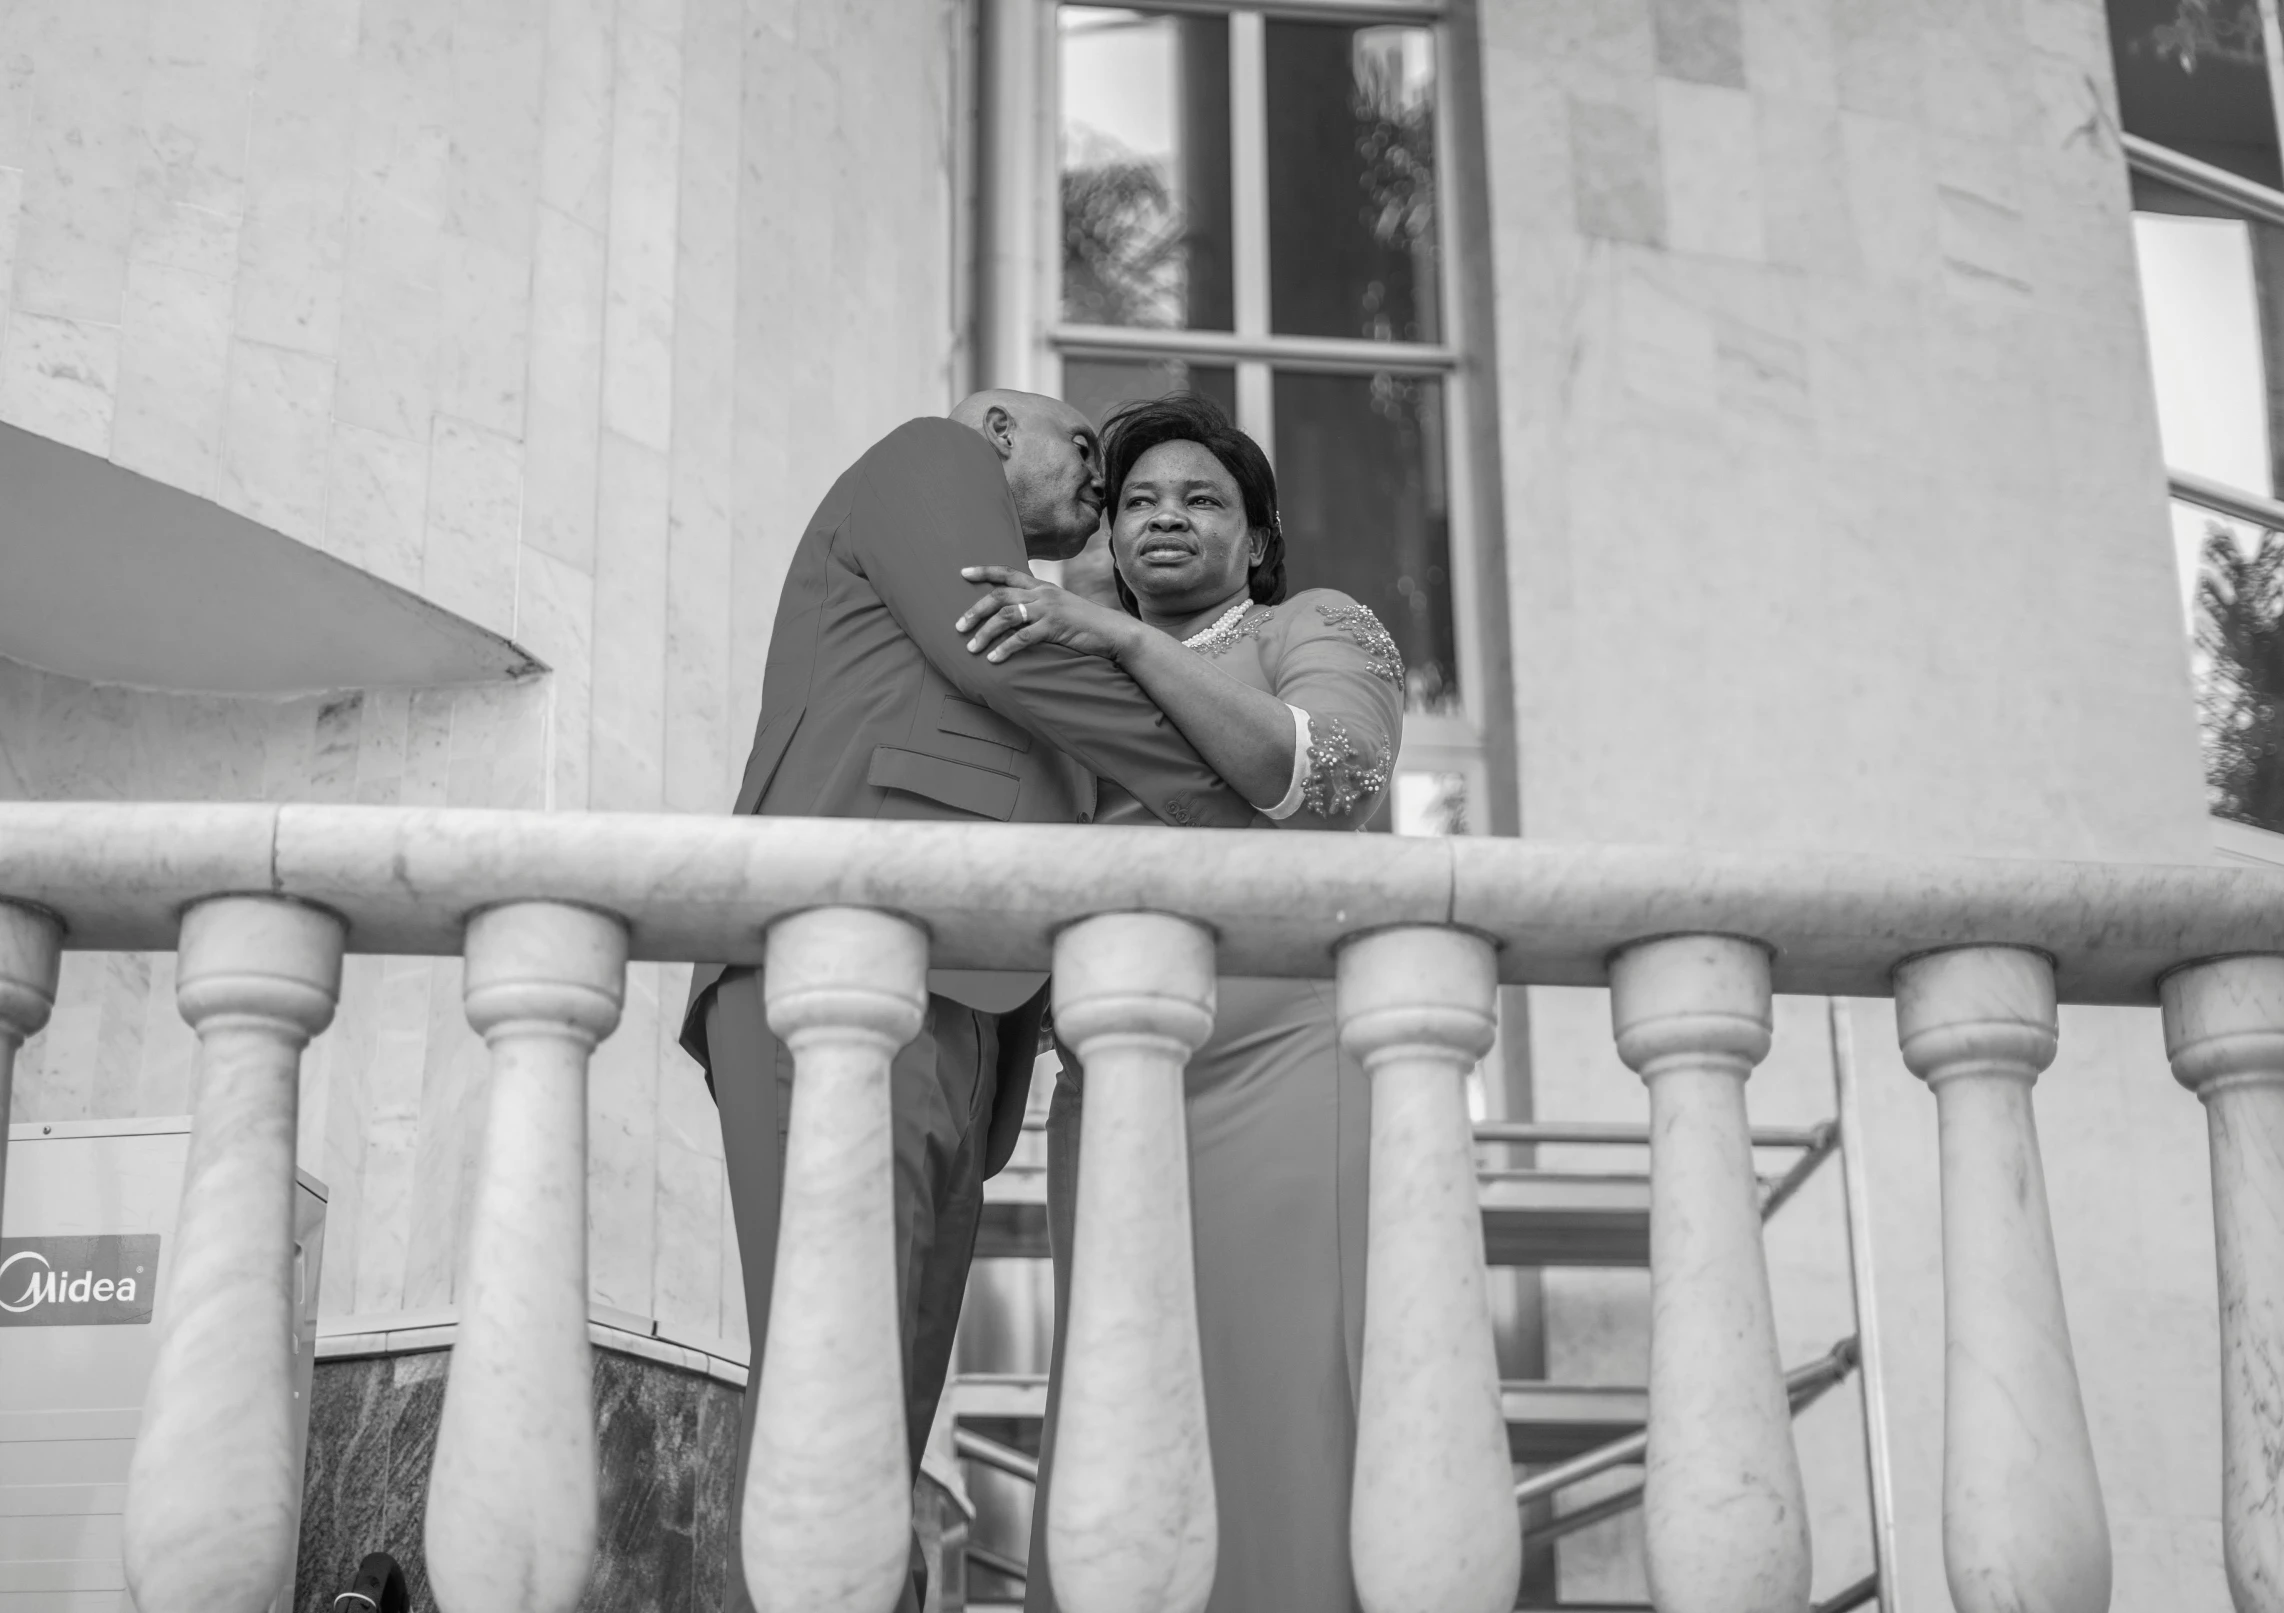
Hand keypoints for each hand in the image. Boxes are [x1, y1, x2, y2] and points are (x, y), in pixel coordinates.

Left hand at [957, 565, 1139, 663]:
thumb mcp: (1060, 607)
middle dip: (975, 611)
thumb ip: (1038, 606)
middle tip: (958, 626)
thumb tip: (1015, 616)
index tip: (962, 572)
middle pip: (999, 596)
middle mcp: (1042, 593)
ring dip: (985, 633)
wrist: (1113, 632)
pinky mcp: (1055, 627)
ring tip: (971, 648)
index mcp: (1041, 586)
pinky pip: (1023, 637)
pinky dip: (1005, 648)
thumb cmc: (1084, 624)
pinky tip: (994, 659)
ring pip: (1006, 616)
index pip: (1007, 573)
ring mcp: (1048, 609)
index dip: (984, 571)